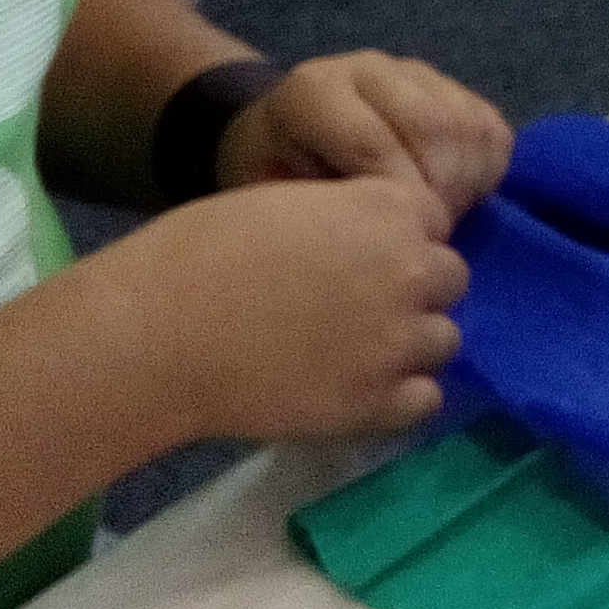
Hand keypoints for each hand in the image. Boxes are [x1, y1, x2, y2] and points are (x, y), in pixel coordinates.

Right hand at [122, 173, 467, 440]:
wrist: (159, 333)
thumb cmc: (203, 252)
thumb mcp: (288, 203)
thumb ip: (345, 220)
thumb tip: (365, 241)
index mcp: (387, 208)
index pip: (432, 218)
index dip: (397, 236)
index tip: (359, 253)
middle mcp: (409, 271)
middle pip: (448, 279)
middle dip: (411, 287)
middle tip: (355, 305)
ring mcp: (399, 342)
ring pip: (442, 341)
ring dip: (409, 343)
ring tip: (354, 351)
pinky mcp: (378, 404)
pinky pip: (425, 399)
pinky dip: (400, 396)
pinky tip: (356, 389)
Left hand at [222, 49, 515, 219]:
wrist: (283, 138)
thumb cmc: (277, 179)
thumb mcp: (268, 198)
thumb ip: (311, 210)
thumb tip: (365, 247)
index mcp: (314, 90)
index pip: (371, 142)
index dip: (395, 198)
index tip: (399, 242)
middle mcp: (367, 68)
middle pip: (431, 126)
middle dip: (440, 191)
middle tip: (431, 237)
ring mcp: (414, 73)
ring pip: (467, 125)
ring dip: (467, 184)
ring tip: (445, 221)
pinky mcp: (452, 87)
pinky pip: (490, 128)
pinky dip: (486, 171)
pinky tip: (460, 200)